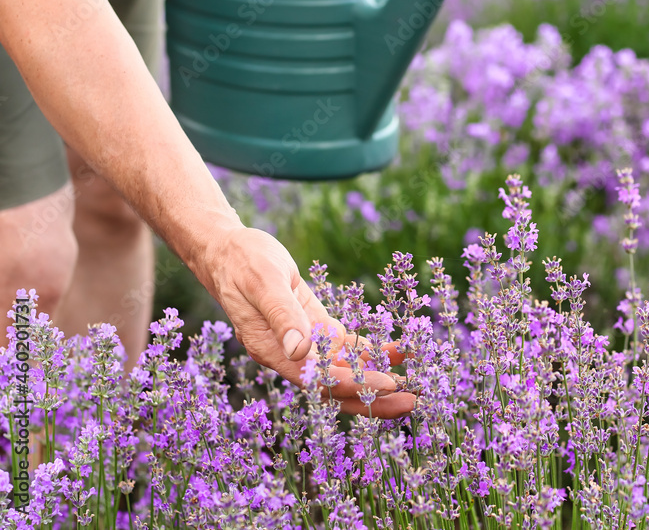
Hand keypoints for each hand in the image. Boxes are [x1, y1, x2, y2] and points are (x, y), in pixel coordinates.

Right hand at [199, 227, 415, 417]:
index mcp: (271, 350)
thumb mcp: (262, 282)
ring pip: (345, 370)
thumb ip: (281, 315)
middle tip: (412, 403)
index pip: (317, 379)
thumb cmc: (242, 262)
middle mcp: (289, 356)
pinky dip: (371, 350)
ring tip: (414, 384)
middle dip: (373, 398)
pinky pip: (345, 347)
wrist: (229, 251)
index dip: (353, 384)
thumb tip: (300, 351)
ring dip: (377, 376)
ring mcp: (303, 344)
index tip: (387, 384)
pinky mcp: (313, 328)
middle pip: (335, 387)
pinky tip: (398, 351)